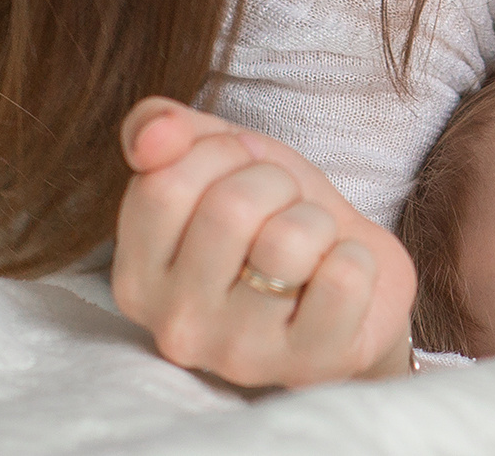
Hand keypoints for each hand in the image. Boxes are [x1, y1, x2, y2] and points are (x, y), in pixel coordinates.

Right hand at [112, 97, 416, 387]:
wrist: (355, 283)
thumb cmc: (277, 219)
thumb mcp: (221, 159)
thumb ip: (165, 131)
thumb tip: (154, 134)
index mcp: (137, 276)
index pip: (164, 184)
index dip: (223, 154)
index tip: (242, 173)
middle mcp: (175, 325)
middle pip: (231, 207)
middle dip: (277, 186)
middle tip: (285, 212)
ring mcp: (240, 353)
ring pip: (291, 241)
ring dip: (318, 223)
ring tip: (312, 249)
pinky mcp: (308, 363)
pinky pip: (346, 276)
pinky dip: (357, 257)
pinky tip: (338, 279)